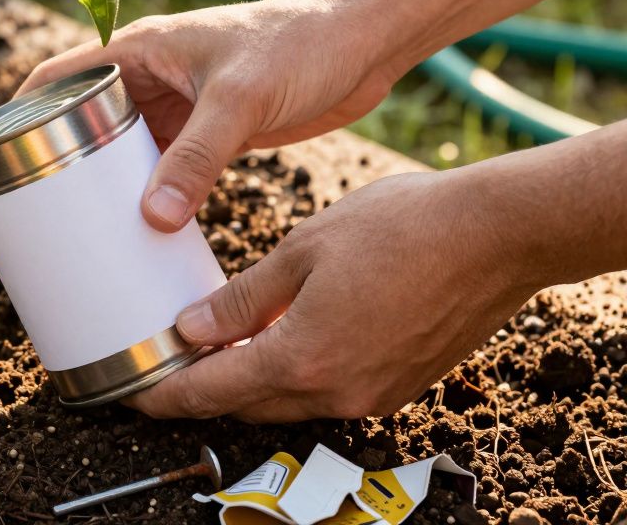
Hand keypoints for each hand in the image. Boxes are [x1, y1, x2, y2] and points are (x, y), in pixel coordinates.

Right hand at [18, 0, 407, 231]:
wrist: (365, 42)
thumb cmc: (300, 45)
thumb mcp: (239, 101)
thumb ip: (197, 158)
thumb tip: (151, 220)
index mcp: (140, 49)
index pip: (59, 77)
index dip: (20, 111)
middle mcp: (152, 77)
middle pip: (84, 120)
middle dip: (59, 161)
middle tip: (34, 213)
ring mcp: (181, 106)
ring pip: (125, 149)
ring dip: (105, 183)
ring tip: (78, 230)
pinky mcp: (212, 132)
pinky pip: (165, 168)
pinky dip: (150, 195)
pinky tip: (142, 230)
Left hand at [124, 169, 545, 421]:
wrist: (496, 235)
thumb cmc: (403, 229)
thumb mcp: (302, 250)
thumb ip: (242, 298)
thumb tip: (192, 327)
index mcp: (302, 358)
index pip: (212, 391)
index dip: (166, 394)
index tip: (136, 391)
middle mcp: (336, 392)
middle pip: (246, 405)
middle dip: (204, 389)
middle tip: (171, 363)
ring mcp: (371, 395)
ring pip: (287, 402)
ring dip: (249, 382)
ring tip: (218, 346)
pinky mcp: (397, 386)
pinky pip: (327, 393)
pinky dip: (293, 375)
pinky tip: (281, 340)